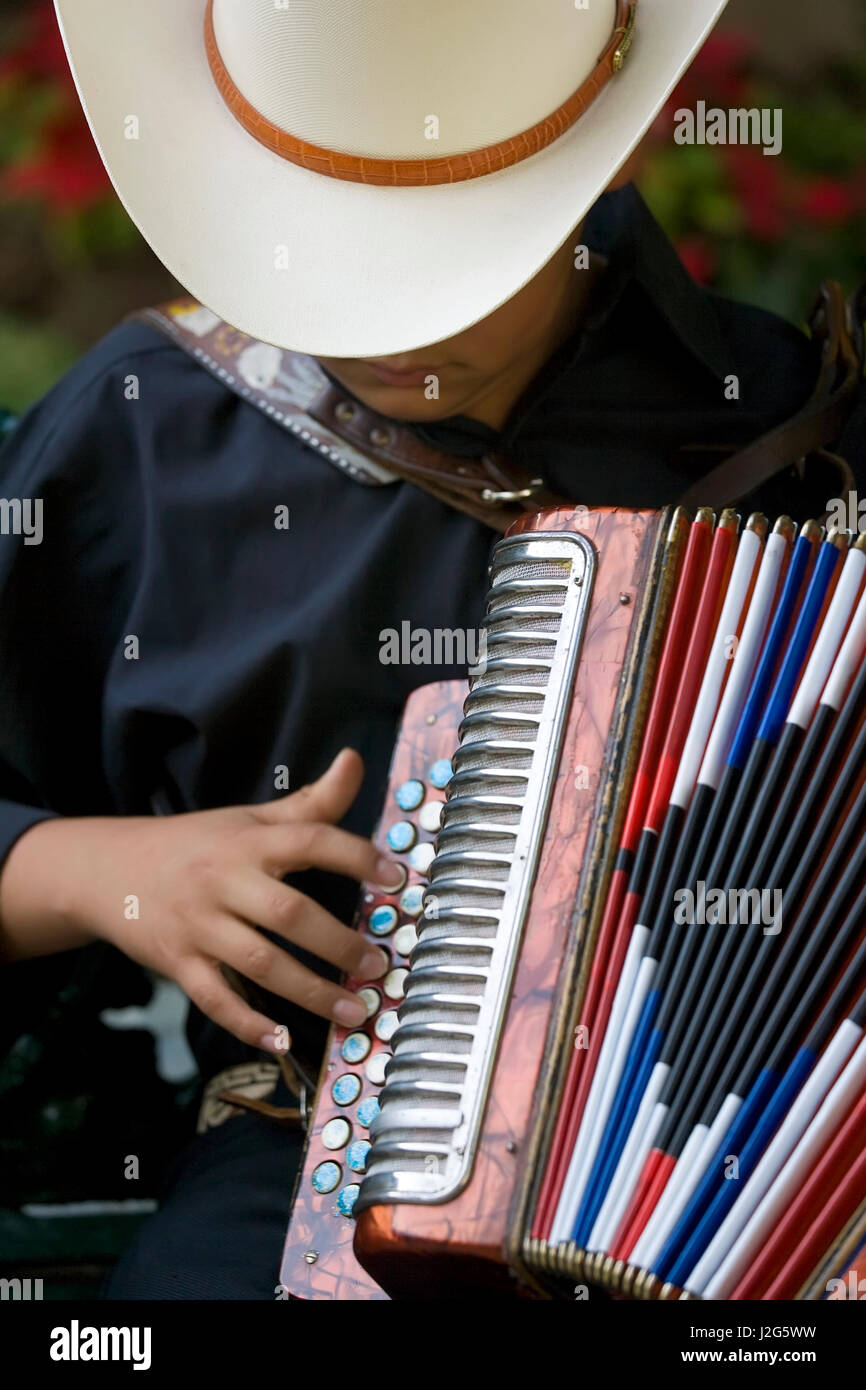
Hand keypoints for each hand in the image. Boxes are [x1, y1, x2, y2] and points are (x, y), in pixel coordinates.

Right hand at [0, 750, 402, 1052]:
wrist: (109, 868)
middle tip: (381, 965)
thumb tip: (356, 759)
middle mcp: (224, 880)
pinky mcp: (177, 962)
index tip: (397, 877)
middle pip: (289, 914)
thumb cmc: (197, 843)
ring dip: (310, 992)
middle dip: (339, 943)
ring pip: (259, 963)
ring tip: (354, 1010)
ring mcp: (198, 925)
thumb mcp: (250, 818)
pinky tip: (283, 1041)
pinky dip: (248, 1024)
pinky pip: (215, 999)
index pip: (310, 840)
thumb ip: (310, 802)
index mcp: (249, 841)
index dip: (356, 856)